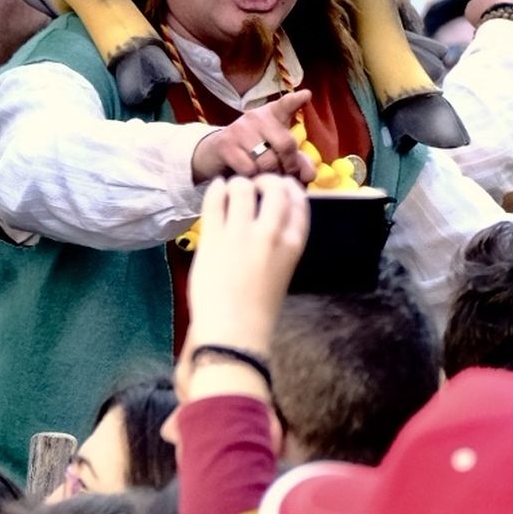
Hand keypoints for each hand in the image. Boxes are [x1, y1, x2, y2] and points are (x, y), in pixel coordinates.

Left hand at [186, 173, 310, 357]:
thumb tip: (269, 219)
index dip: (289, 188)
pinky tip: (216, 189)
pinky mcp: (213, 237)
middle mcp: (271, 234)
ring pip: (242, 187)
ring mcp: (241, 234)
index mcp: (293, 245)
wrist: (234, 333)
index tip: (280, 186)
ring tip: (231, 190)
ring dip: (237, 184)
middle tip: (253, 186)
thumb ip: (280, 244)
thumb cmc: (258, 309)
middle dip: (264, 180)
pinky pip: (215, 199)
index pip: (299, 201)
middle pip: (274, 187)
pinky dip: (216, 189)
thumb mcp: (282, 271)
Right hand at [192, 88, 313, 183]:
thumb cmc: (252, 151)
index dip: (295, 101)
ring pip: (268, 162)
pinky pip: (249, 170)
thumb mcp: (276, 152)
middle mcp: (256, 117)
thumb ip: (298, 161)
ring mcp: (239, 129)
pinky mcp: (226, 145)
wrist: (214, 154)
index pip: (285, 105)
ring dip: (270, 176)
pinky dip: (252, 178)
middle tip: (286, 174)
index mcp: (272, 114)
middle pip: (285, 144)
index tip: (305, 95)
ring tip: (264, 175)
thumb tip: (309, 175)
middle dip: (290, 166)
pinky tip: (247, 175)